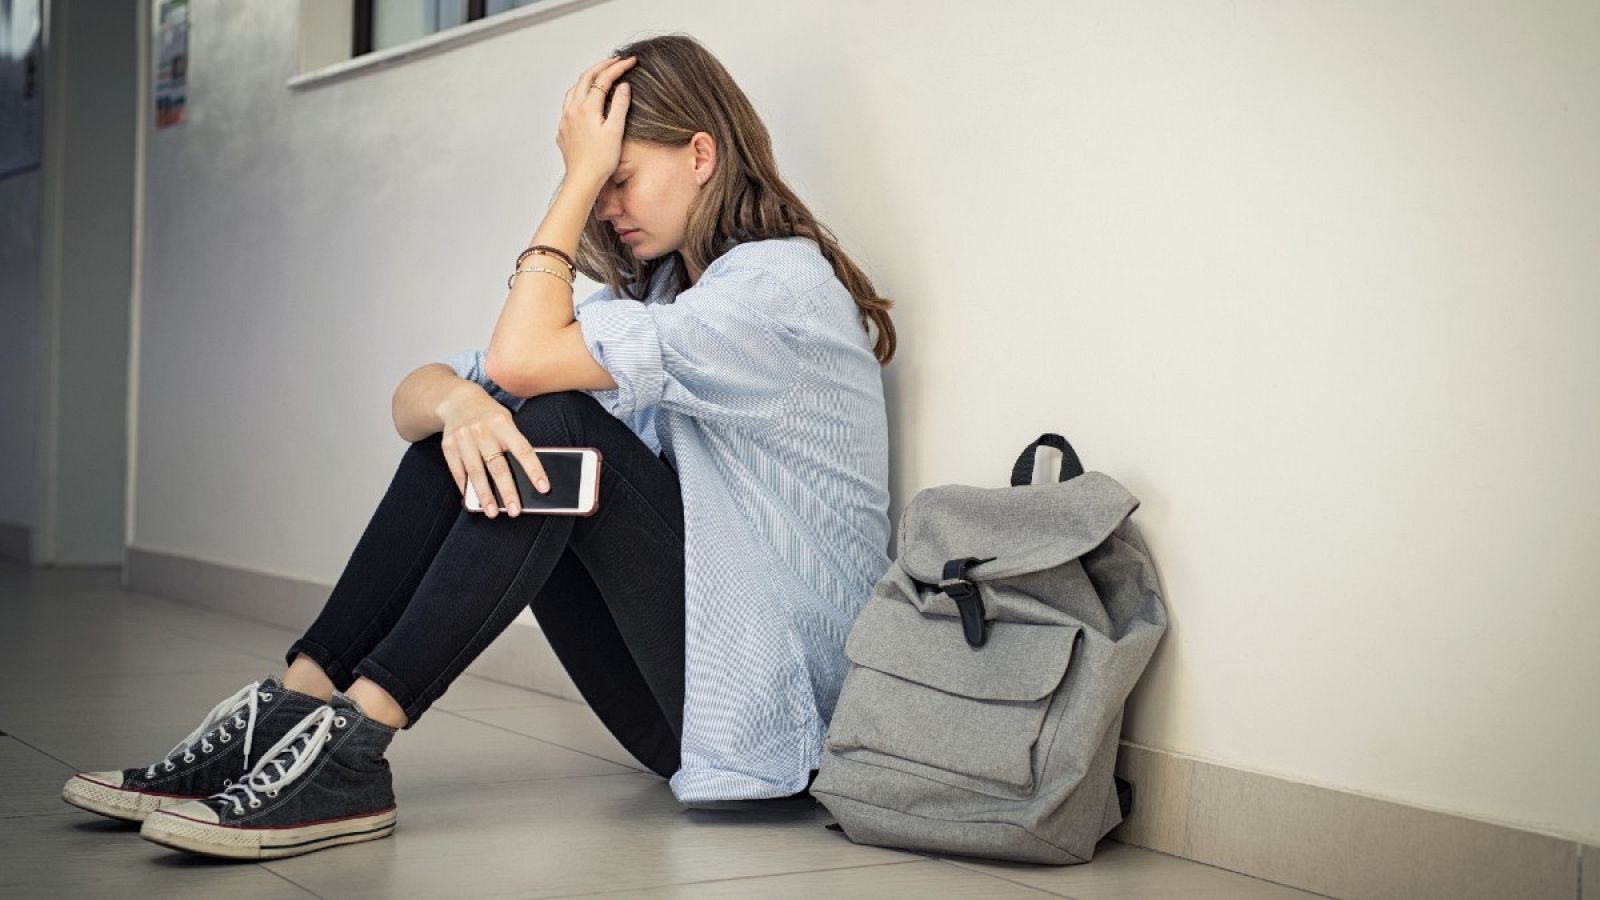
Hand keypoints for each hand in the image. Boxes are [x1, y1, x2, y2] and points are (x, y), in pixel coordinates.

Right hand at [438, 386, 547, 518]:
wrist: (458, 400)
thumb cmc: (490, 417)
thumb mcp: (506, 422)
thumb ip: (514, 445)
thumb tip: (526, 477)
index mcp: (503, 424)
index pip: (523, 450)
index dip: (534, 470)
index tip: (544, 488)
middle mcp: (483, 431)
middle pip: (497, 466)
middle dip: (507, 491)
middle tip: (515, 511)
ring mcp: (464, 438)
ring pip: (476, 472)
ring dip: (485, 495)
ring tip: (492, 512)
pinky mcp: (448, 446)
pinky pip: (458, 471)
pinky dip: (465, 487)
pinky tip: (472, 501)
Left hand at [557, 54, 636, 185]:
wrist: (583, 180)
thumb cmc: (601, 160)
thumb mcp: (615, 130)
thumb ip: (619, 105)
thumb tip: (623, 86)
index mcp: (587, 108)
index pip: (603, 79)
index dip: (618, 67)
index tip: (631, 61)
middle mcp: (572, 110)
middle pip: (585, 78)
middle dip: (601, 67)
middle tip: (616, 61)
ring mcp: (565, 120)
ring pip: (574, 90)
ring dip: (587, 79)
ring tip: (600, 76)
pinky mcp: (563, 131)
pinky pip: (568, 104)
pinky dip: (579, 94)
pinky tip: (585, 101)